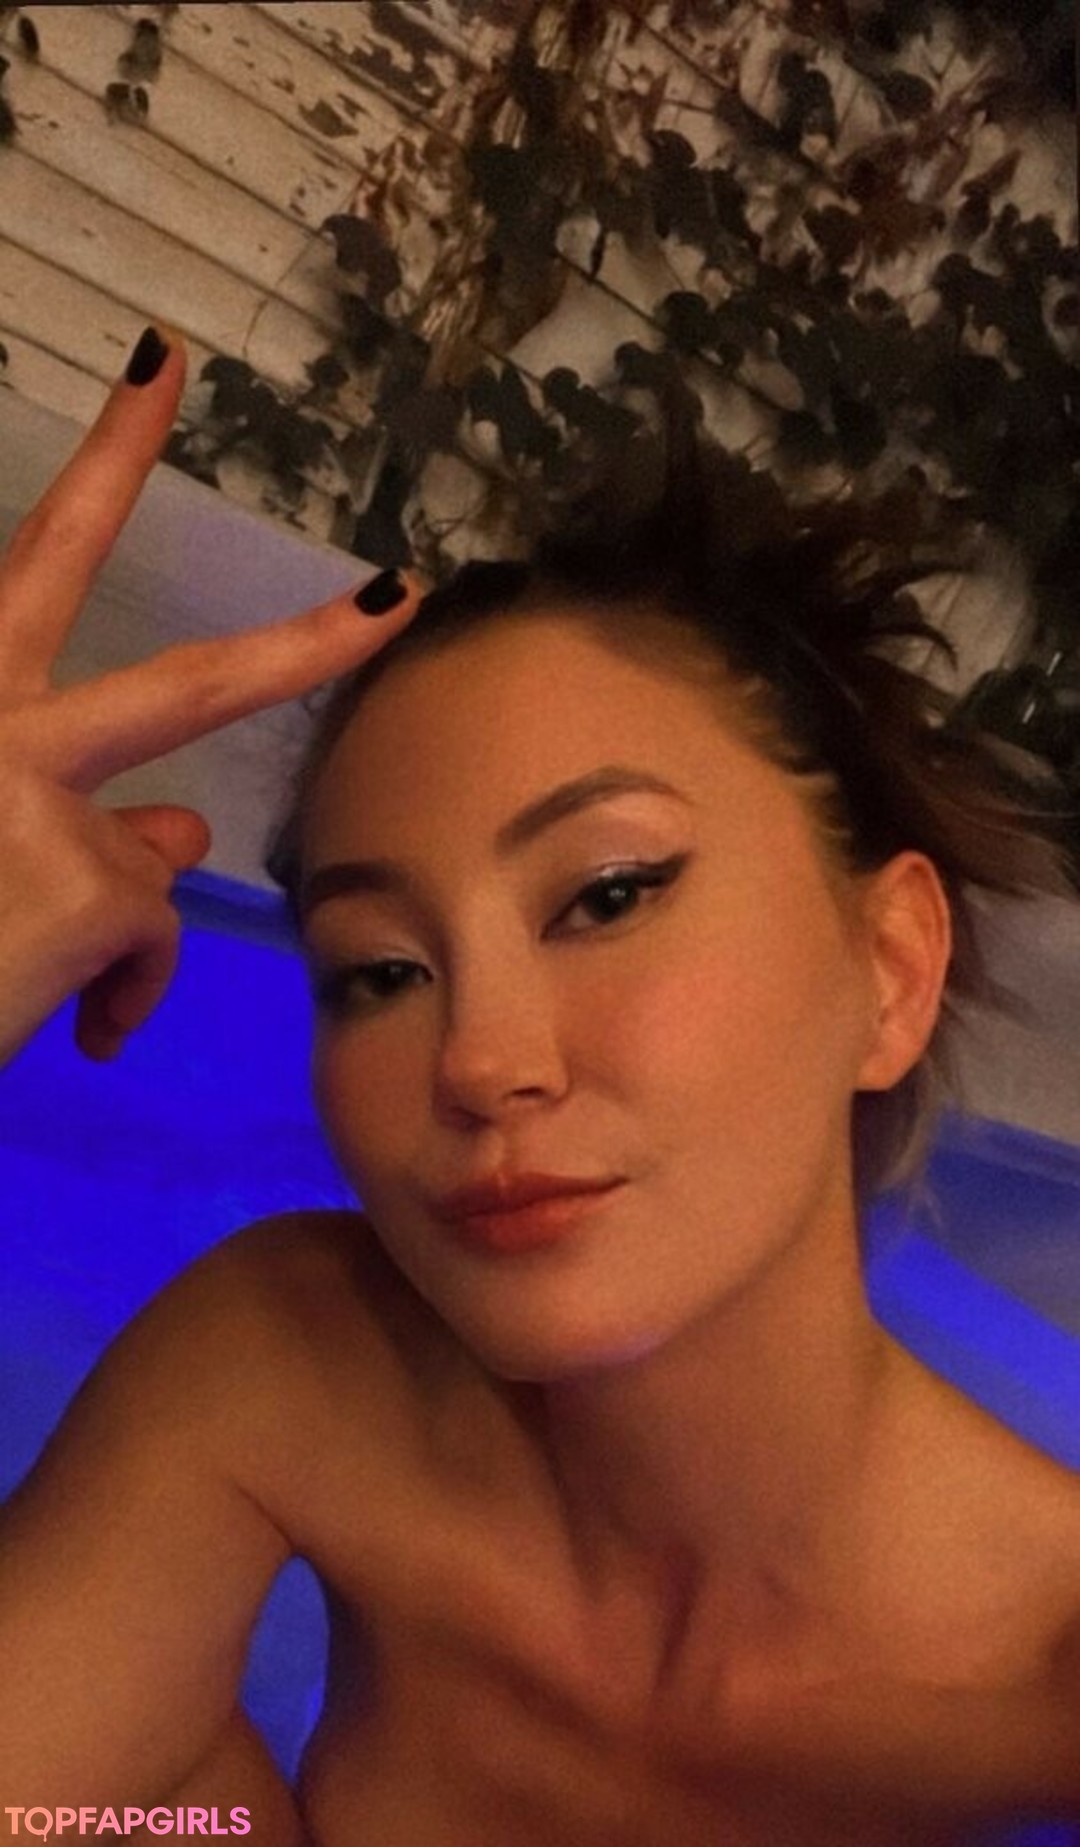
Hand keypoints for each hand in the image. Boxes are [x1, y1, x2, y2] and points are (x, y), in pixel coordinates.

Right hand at [0, 325, 423, 1064]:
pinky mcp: (89, 885)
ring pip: (154, 858)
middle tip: (178, 369)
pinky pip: (153, 942)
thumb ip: (71, 816)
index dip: (110, 466)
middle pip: (170, 666)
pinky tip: (78, 1034)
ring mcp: (44, 796)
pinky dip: (126, 995)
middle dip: (205, 544)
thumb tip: (186, 824)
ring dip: (123, 928)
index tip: (150, 365)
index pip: (40, 565)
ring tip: (62, 982)